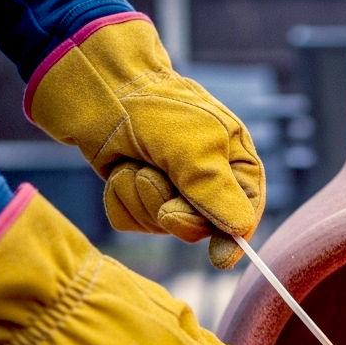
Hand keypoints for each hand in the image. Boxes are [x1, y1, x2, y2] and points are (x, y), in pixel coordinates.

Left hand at [25, 13, 263, 268]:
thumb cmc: (157, 106)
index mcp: (234, 162)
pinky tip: (117, 167)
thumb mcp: (194, 148)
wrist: (99, 86)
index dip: (234, 236)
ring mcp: (169, 188)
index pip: (245, 212)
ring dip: (141, 194)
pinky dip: (119, 196)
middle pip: (200, 228)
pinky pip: (130, 220)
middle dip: (173, 208)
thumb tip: (241, 230)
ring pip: (159, 225)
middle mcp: (205, 179)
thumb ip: (217, 192)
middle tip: (154, 178)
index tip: (220, 259)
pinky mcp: (134, 194)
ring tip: (136, 159)